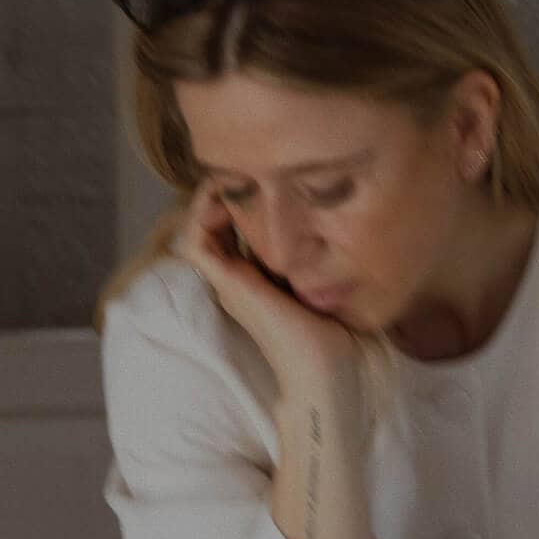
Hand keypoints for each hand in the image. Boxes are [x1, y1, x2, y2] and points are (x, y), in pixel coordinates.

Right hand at [177, 189, 358, 395]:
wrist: (324, 370)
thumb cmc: (334, 334)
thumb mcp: (328, 281)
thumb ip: (322, 256)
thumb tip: (341, 221)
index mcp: (259, 278)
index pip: (237, 229)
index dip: (244, 199)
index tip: (268, 178)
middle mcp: (239, 278)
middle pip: (216, 223)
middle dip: (228, 191)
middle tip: (250, 168)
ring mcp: (229, 281)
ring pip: (200, 227)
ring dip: (212, 197)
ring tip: (235, 175)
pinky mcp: (228, 283)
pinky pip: (196, 239)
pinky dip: (204, 212)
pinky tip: (230, 193)